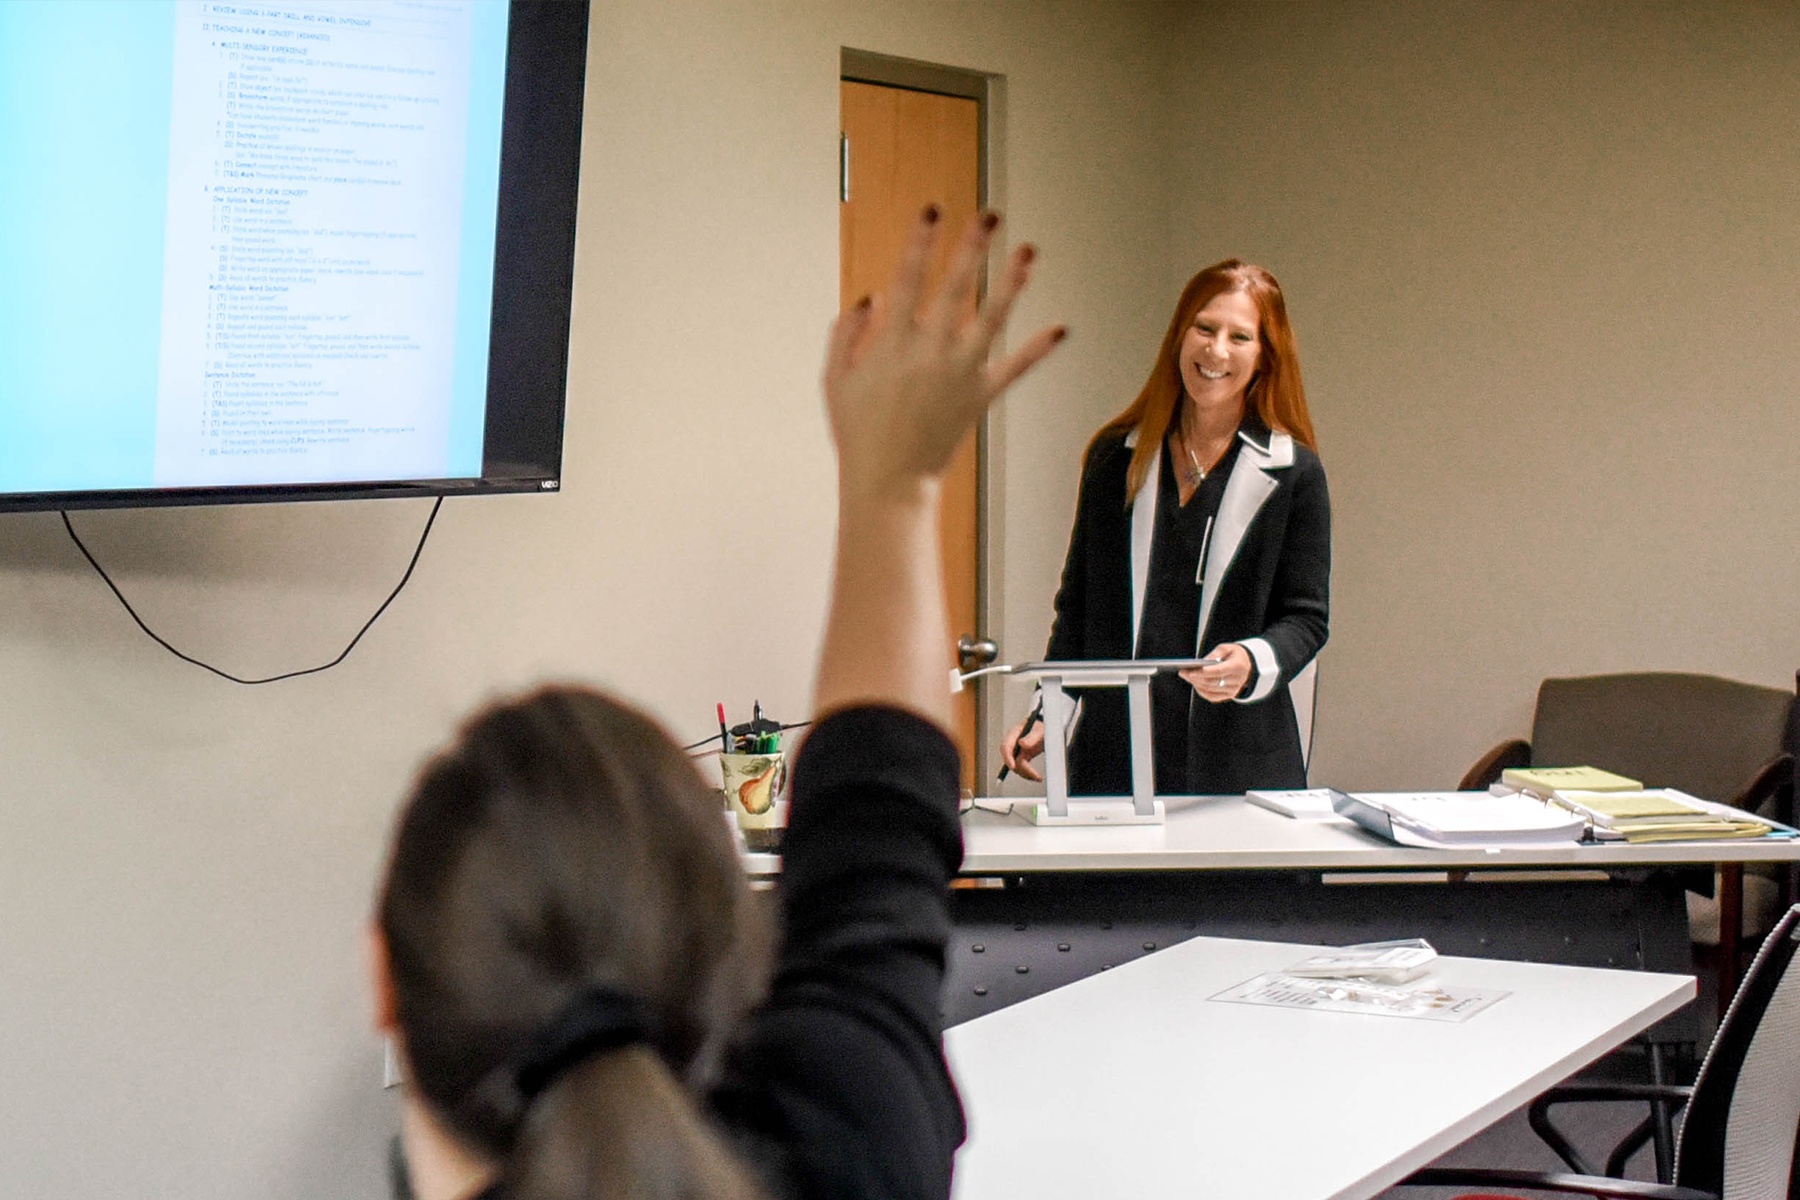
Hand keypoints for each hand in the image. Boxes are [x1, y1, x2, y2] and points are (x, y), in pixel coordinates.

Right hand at [822, 207, 1065, 499]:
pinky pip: (1013, 369)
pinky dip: (1038, 350)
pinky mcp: (978, 397)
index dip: (921, 241)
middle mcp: (927, 352)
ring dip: (1011, 283)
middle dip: (973, 247)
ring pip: (990, 318)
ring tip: (1028, 252)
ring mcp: (957, 374)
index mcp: (890, 342)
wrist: (887, 482)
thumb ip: (846, 333)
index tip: (933, 212)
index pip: (908, 278)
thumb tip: (873, 297)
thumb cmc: (857, 432)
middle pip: (955, 287)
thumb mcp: (834, 379)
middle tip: (989, 216)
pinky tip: (1061, 329)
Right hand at [1000, 716, 1045, 781]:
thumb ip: (1031, 737)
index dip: (1007, 757)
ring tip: (1037, 777)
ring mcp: (1017, 751)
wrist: (1048, 729)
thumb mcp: (1040, 731)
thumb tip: (1022, 743)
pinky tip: (1036, 776)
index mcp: (1015, 734)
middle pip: (1010, 760)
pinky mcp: (1022, 757)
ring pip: (1015, 766)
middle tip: (1033, 775)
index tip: (1013, 766)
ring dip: (1025, 774)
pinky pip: (1021, 768)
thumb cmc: (1042, 727)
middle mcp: (1014, 743)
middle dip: (1020, 769)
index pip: (1005, 747)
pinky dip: (1027, 774)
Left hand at [1181, 643, 1251, 703]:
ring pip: (1210, 689)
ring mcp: (1234, 690)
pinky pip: (1212, 697)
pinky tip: (1194, 684)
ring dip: (1196, 684)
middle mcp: (1237, 680)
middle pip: (1212, 682)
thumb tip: (1203, 662)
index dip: (1204, 672)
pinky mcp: (1230, 695)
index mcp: (1238, 666)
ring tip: (1186, 677)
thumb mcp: (1227, 648)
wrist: (1249, 665)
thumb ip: (1215, 653)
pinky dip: (1201, 691)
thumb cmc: (1236, 655)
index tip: (1191, 671)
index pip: (1219, 671)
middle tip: (1183, 673)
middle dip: (1195, 678)